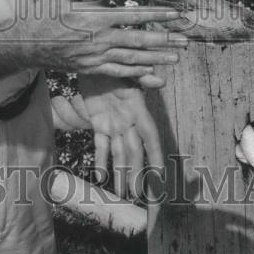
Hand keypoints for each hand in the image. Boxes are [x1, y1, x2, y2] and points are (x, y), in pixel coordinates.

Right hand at [27, 0, 186, 80]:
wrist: (24, 43)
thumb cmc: (43, 14)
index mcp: (95, 18)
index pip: (134, 16)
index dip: (157, 15)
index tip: (176, 14)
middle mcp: (99, 39)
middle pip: (138, 40)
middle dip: (164, 40)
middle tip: (186, 40)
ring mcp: (95, 56)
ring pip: (132, 59)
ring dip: (156, 58)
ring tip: (176, 57)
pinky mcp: (90, 69)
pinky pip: (117, 72)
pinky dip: (135, 73)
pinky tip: (151, 72)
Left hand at [79, 74, 164, 199]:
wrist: (93, 59)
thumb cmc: (115, 63)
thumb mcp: (129, 70)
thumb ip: (143, 77)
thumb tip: (160, 80)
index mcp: (138, 109)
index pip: (150, 136)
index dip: (155, 155)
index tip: (160, 175)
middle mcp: (128, 120)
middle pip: (134, 151)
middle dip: (136, 173)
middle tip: (135, 195)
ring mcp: (114, 124)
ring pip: (118, 153)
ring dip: (120, 173)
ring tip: (121, 193)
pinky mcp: (98, 123)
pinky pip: (100, 146)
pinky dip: (101, 160)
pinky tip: (100, 177)